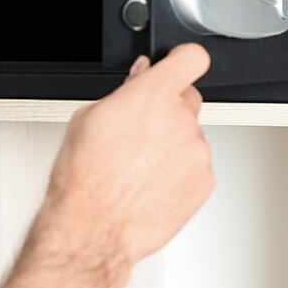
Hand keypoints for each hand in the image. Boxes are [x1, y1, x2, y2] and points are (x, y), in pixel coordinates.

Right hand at [0, 44, 213, 287]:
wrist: (92, 228)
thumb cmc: (83, 179)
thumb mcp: (88, 120)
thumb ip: (124, 94)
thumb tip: (138, 81)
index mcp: (151, 96)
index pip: (192, 58)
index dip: (184, 60)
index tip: (179, 65)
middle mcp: (180, 120)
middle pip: (190, 98)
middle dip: (170, 109)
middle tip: (145, 130)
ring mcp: (196, 152)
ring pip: (190, 138)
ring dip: (172, 147)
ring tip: (140, 169)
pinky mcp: (203, 182)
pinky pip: (196, 168)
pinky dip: (179, 174)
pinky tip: (152, 185)